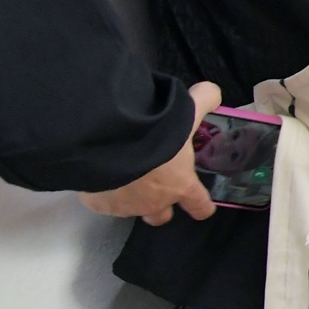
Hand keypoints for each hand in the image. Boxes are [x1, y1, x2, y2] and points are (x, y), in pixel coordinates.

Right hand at [79, 81, 223, 225]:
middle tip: (155, 185)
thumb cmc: (154, 133)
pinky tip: (99, 172)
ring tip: (122, 172)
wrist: (107, 142)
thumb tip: (212, 92)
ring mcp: (124, 207)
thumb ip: (204, 100)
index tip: (202, 206)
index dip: (202, 206)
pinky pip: (101, 201)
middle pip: (161, 216)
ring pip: (130, 209)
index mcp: (180, 185)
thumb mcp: (185, 112)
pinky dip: (101, 189)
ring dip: (130, 195)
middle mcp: (154, 203)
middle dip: (160, 205)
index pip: (199, 206)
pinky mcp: (97, 204)